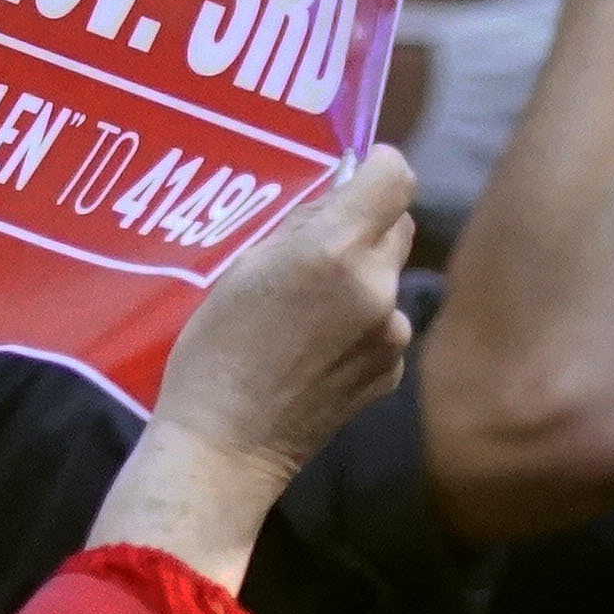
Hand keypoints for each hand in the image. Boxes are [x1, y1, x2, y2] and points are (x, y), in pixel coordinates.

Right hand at [99, 146, 420, 580]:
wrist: (226, 446)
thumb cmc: (215, 350)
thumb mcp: (243, 264)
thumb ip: (301, 225)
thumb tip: (341, 194)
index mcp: (335, 251)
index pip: (395, 177)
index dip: (377, 167)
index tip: (356, 173)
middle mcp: (377, 289)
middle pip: (398, 224)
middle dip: (366, 222)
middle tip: (316, 244)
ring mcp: (391, 335)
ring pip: (389, 276)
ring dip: (362, 277)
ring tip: (305, 309)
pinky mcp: (393, 372)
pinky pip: (385, 324)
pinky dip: (361, 323)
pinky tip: (315, 349)